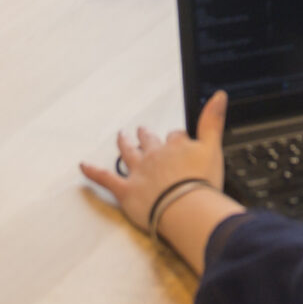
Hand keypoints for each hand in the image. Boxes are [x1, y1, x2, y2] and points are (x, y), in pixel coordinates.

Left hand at [80, 91, 244, 274]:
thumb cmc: (202, 184)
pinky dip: (93, 172)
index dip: (177, 140)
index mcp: (176, 146)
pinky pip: (105, 178)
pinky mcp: (126, 191)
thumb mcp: (214, 148)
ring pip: (128, 153)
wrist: (186, 208)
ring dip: (124, 144)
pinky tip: (83, 166)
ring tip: (121, 137)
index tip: (179, 141)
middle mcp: (155, 155)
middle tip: (142, 131)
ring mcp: (138, 172)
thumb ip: (214, 121)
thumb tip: (219, 95)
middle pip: (149, 141)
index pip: (175, 137)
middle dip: (146, 136)